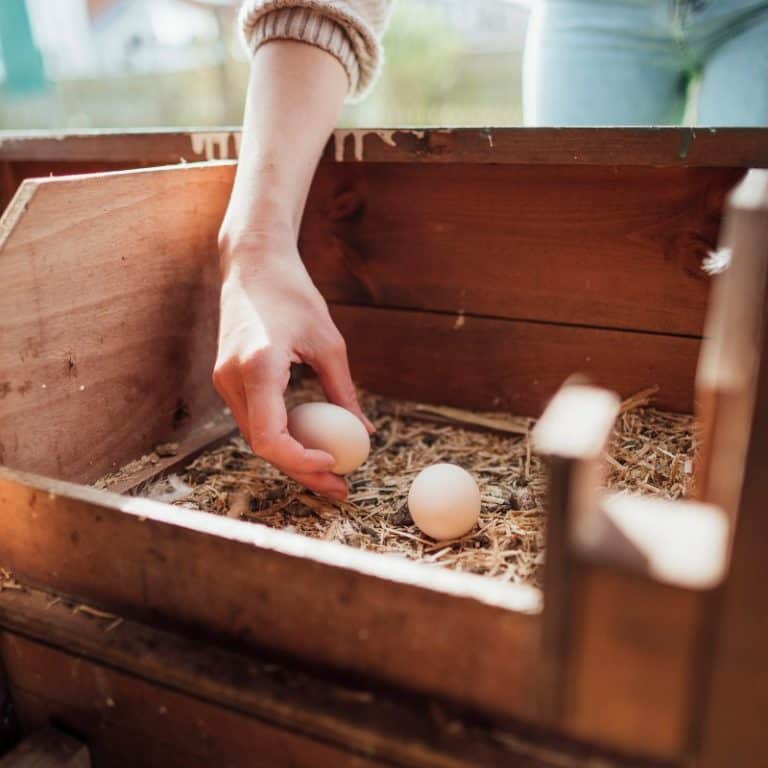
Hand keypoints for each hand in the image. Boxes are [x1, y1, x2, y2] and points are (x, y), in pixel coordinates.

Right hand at [213, 229, 372, 500]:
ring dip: (292, 457)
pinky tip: (309, 444)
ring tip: (331, 472)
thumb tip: (364, 432)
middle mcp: (232, 379)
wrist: (253, 264)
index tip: (335, 465)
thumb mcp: (330, 343)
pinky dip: (281, 437)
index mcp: (258, 367)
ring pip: (257, 437)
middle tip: (339, 487)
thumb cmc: (294, 295)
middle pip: (262, 446)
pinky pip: (254, 420)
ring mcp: (224, 381)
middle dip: (302, 471)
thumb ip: (343, 392)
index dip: (301, 461)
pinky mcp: (226, 379)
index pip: (270, 438)